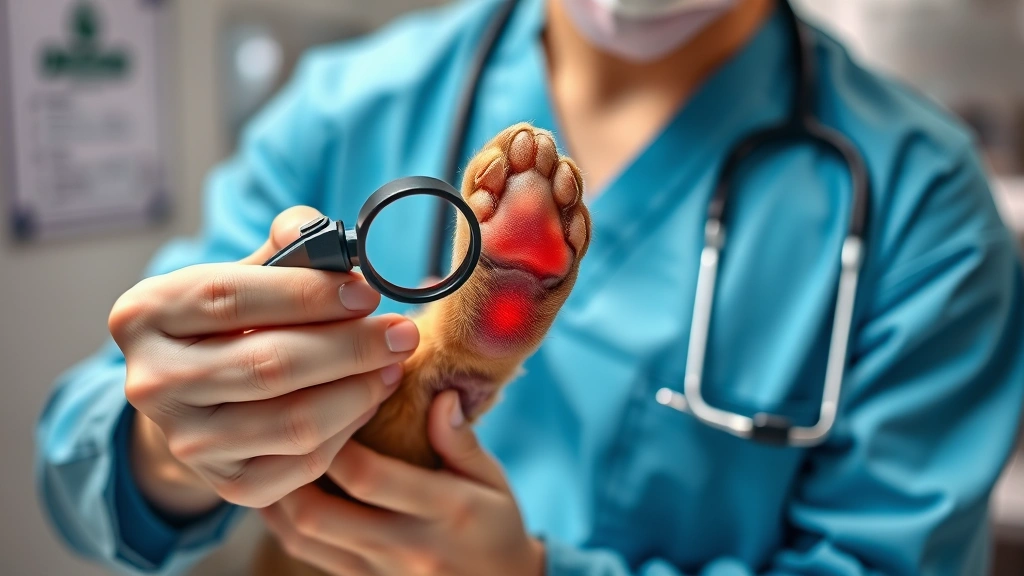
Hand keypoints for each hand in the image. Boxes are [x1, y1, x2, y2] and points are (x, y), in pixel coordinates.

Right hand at [109, 206, 420, 515]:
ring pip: (295, 423)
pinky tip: (369, 395)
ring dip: (360, 390)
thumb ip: (291, 245)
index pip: (229, 299)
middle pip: (269, 366)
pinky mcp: (229, 485)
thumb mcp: (247, 271)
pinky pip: (307, 461)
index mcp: (146, 314)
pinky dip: (350, 426)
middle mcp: (153, 383)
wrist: (200, 396)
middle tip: (402, 331)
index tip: (366, 291)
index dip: (306, 294)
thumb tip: (339, 243)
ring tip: (392, 362)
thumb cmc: (234, 319)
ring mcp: (187, 442)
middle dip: (351, 347)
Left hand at [260, 390, 545, 575]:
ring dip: (277, 498)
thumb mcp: (494, 480)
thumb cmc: (497, 527)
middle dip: (290, 469)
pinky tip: (280, 492)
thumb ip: (462, 441)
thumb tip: (439, 395)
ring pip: (304, 539)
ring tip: (267, 455)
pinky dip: (287, 523)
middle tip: (277, 426)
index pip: (370, 476)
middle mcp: (407, 547)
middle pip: (320, 513)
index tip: (322, 398)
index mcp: (447, 511)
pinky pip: (310, 556)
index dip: (334, 438)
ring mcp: (381, 574)